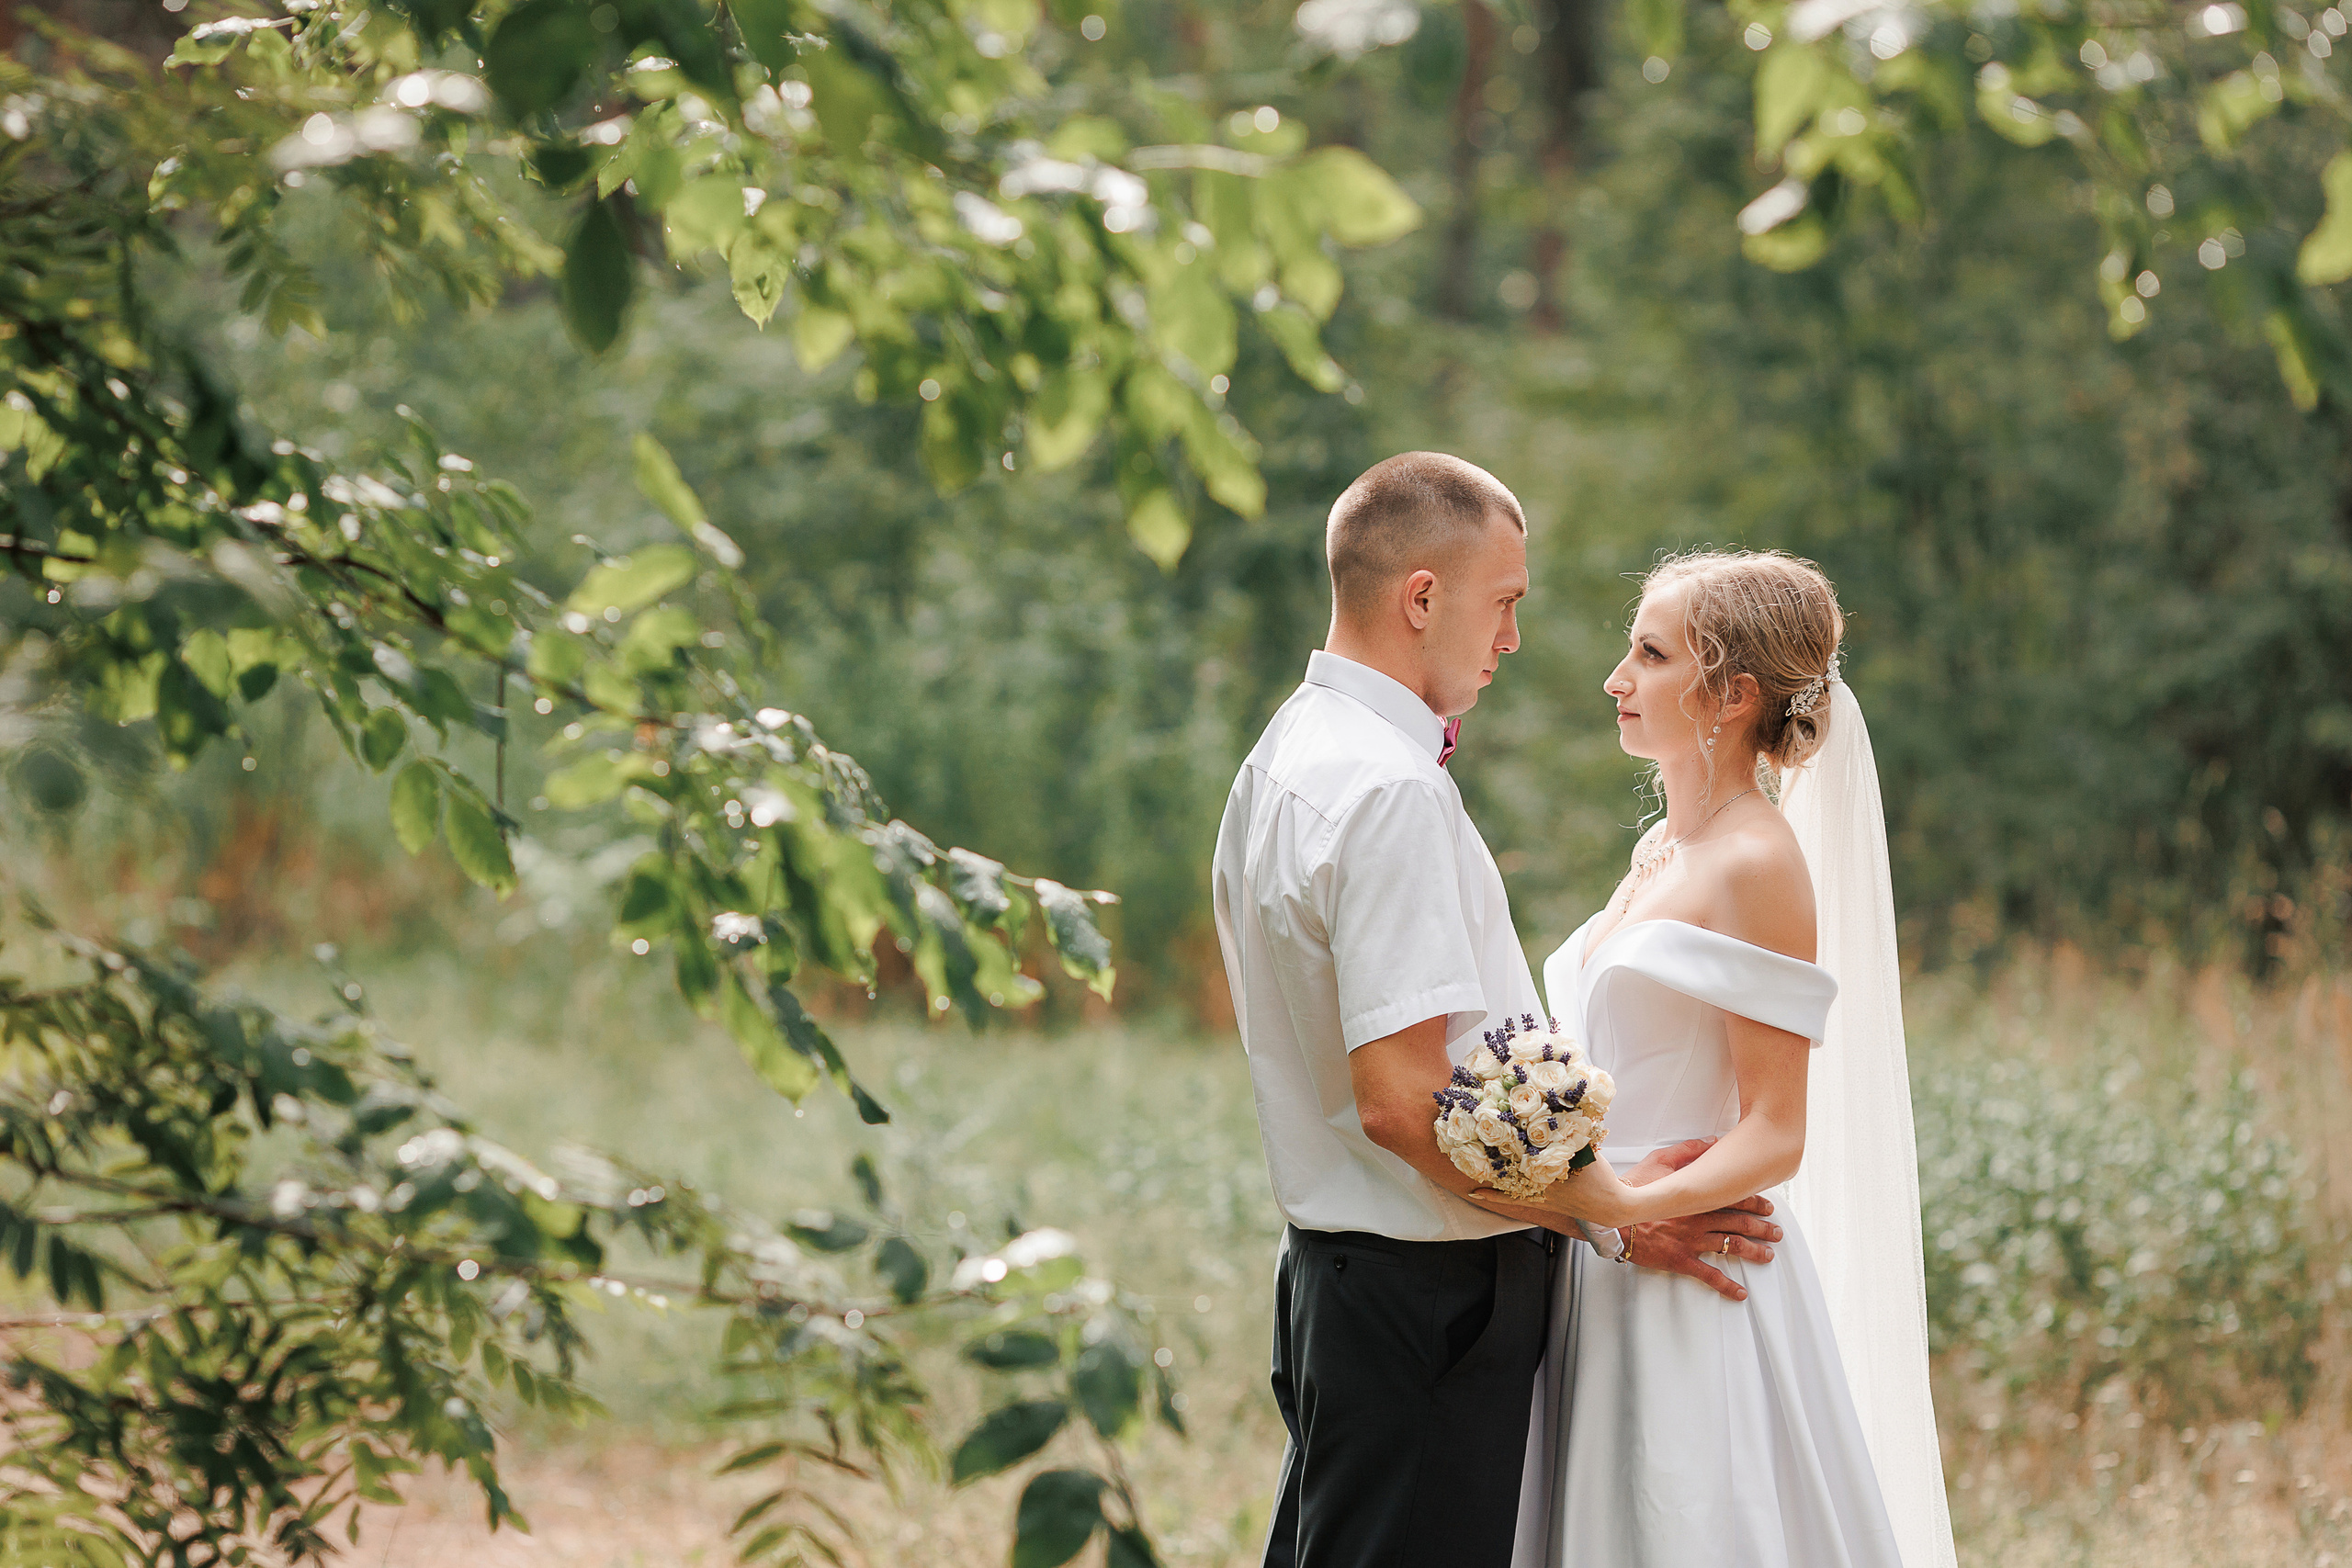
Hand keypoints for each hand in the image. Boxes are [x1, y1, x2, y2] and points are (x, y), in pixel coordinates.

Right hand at [1613, 1137, 1778, 1301]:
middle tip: (1776, 1232)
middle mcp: (1701, 1218)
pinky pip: (1709, 1275)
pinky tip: (1740, 1293)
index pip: (1735, 1198)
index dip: (1755, 1202)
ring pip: (1732, 1247)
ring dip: (1754, 1252)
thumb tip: (1712, 1141)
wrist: (1614, 1218)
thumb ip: (1687, 1151)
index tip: (1769, 1206)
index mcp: (1698, 1196)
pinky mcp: (1682, 1259)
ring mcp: (1693, 1241)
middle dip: (1762, 1228)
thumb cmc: (1635, 1189)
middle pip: (1740, 1223)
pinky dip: (1726, 1285)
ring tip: (1768, 1255)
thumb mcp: (1659, 1161)